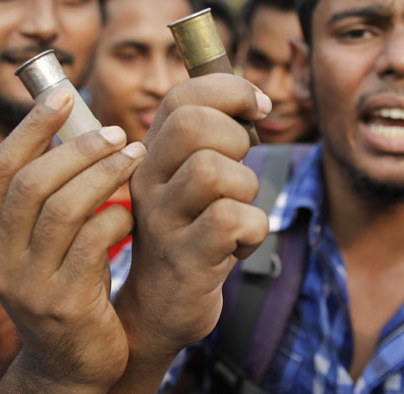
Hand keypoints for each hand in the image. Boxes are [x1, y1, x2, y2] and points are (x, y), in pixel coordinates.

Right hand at [0, 87, 145, 392]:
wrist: (75, 364)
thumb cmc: (70, 287)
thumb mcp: (47, 243)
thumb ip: (53, 196)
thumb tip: (80, 128)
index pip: (1, 166)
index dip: (32, 125)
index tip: (65, 94)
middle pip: (32, 183)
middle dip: (79, 148)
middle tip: (119, 132)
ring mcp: (28, 284)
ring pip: (63, 209)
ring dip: (105, 174)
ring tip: (135, 156)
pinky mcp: (64, 304)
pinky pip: (93, 244)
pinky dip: (117, 217)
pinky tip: (135, 210)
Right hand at [110, 74, 270, 389]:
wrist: (157, 311)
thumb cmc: (188, 235)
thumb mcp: (189, 181)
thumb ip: (210, 139)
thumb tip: (256, 99)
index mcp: (148, 157)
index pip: (181, 98)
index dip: (230, 90)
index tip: (258, 106)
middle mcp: (145, 183)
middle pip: (193, 125)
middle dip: (237, 138)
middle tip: (240, 170)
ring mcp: (161, 222)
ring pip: (214, 170)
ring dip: (245, 187)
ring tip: (237, 212)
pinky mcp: (185, 259)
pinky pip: (232, 220)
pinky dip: (252, 229)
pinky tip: (239, 245)